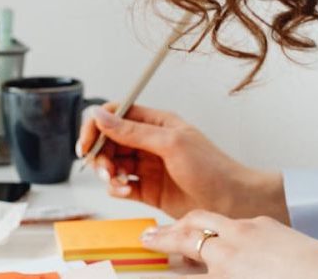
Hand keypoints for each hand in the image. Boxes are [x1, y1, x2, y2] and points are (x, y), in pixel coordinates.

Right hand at [77, 103, 288, 220]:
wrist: (231, 202)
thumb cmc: (210, 167)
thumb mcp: (170, 143)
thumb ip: (133, 131)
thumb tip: (101, 115)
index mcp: (156, 122)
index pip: (116, 114)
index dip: (97, 126)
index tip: (86, 143)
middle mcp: (149, 142)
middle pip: (110, 140)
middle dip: (100, 153)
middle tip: (103, 168)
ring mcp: (147, 165)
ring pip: (112, 163)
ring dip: (107, 172)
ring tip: (117, 181)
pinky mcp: (147, 189)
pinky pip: (121, 184)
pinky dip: (117, 188)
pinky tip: (126, 190)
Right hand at [141, 210, 317, 278]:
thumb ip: (207, 274)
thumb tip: (190, 268)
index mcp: (228, 257)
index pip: (184, 241)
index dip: (161, 239)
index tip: (147, 239)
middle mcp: (240, 235)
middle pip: (197, 220)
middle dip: (176, 226)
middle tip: (162, 233)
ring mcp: (259, 227)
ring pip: (220, 221)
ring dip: (203, 228)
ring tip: (195, 240)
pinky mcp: (276, 228)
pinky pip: (243, 225)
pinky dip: (229, 231)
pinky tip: (234, 245)